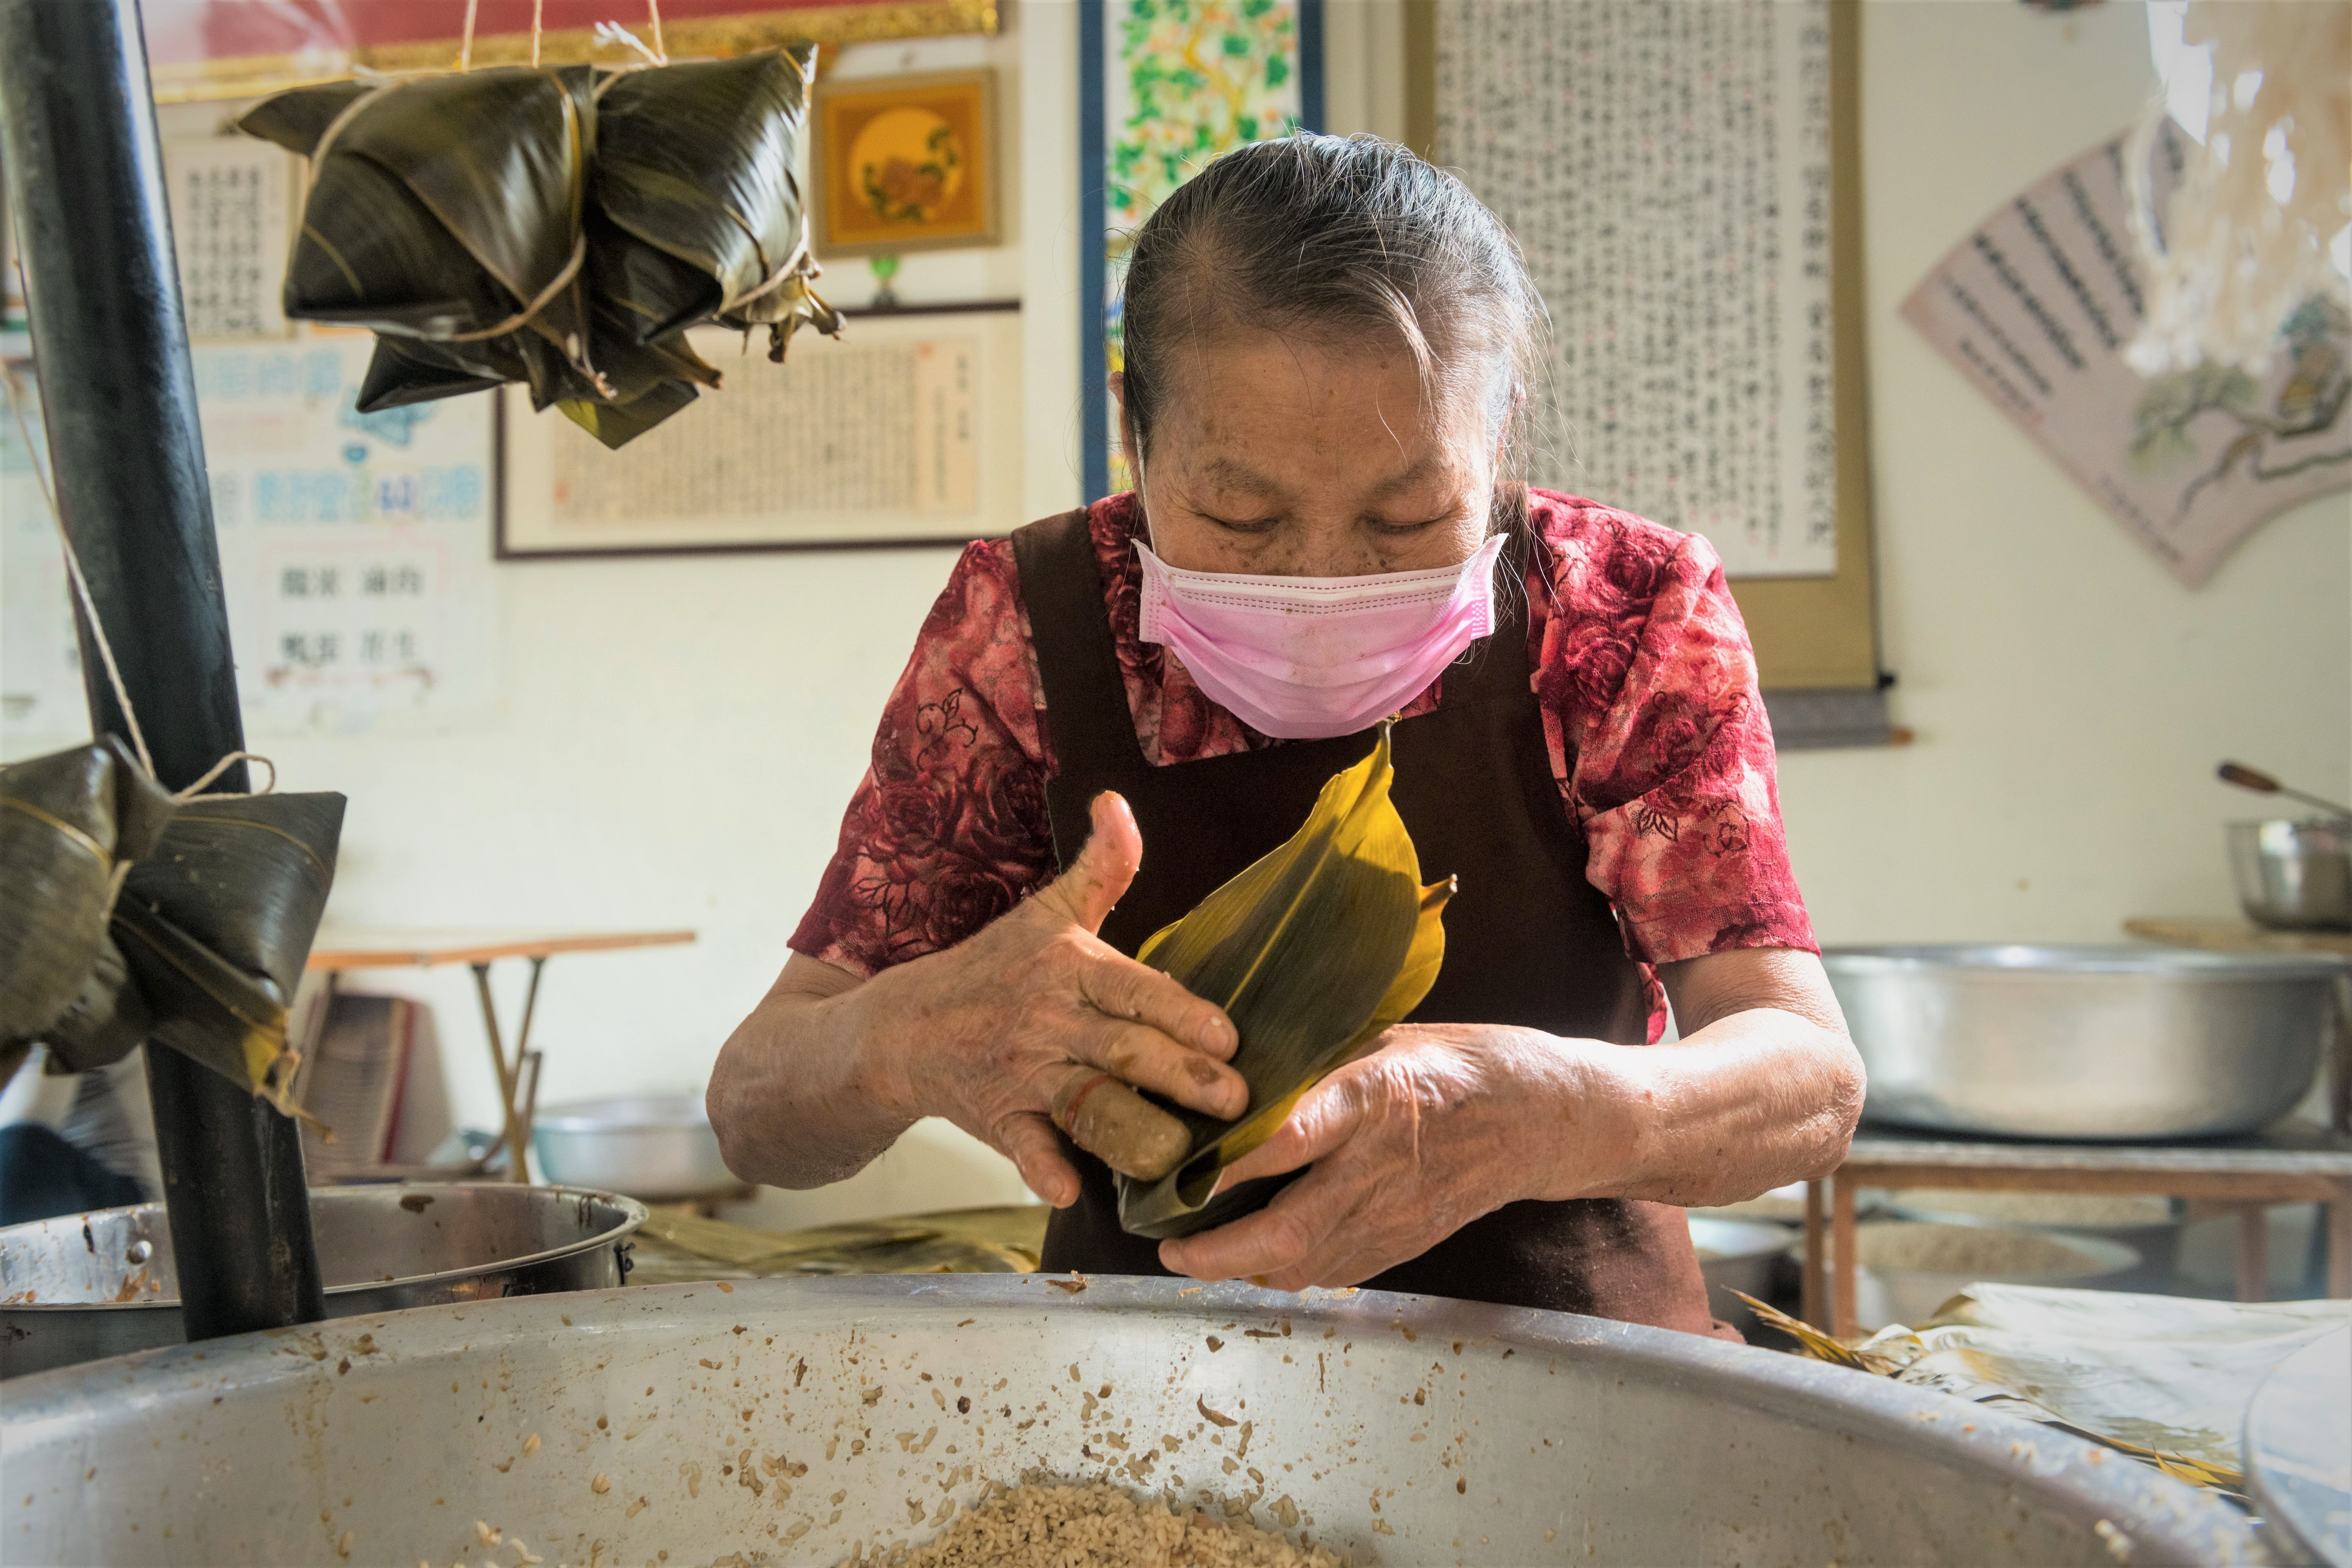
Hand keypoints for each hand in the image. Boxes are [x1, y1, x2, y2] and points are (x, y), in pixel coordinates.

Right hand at [861, 791, 1245, 1205]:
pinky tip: (1066, 1190)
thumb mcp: (1047, 911)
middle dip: (1180, 1078)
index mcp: (1070, 969)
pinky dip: (1041, 1168)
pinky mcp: (997, 1118)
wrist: (902, 1025)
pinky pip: (1023, 1146)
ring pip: (1086, 1106)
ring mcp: (1023, 1073)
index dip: (1181, 1014)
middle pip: (1122, 1052)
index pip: (1134, 991)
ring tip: (1177, 1157)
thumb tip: (1119, 802)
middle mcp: (1051, 1022)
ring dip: (1131, 1133)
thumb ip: (1101, 866)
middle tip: (1235, 1101)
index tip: (1228, 1037)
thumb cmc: (994, 967)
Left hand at [1156, 1023, 1606, 1288]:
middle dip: (1218, 1251)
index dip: (1225, 1164)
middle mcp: (1379, 1166)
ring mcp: (1396, 1215)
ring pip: (1305, 1264)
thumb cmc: (1450, 1064)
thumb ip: (1311, 1067)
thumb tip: (1227, 1072)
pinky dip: (1288, 1267)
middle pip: (1288, 1231)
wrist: (1536, 1116)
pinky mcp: (1407, 1245)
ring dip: (1244, 1266)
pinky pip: (1334, 1270)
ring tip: (1197, 1249)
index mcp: (1371, 1098)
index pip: (1287, 1138)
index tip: (1173, 1174)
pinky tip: (1259, 1252)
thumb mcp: (1379, 1041)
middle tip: (1170, 1245)